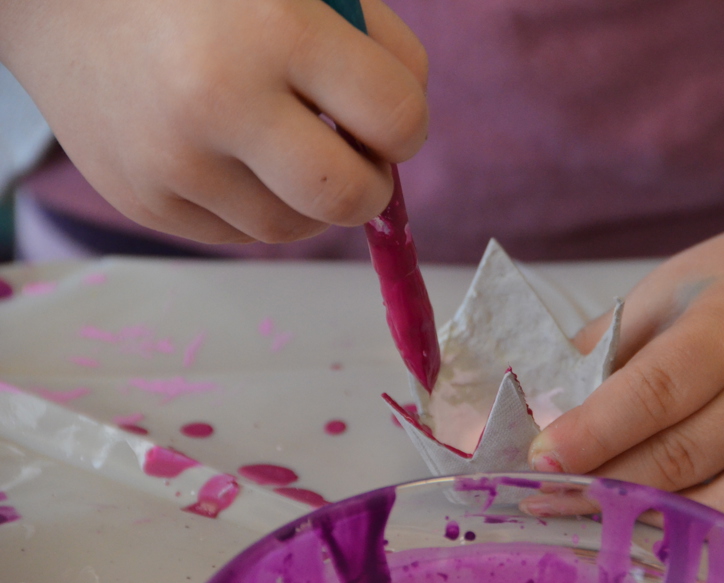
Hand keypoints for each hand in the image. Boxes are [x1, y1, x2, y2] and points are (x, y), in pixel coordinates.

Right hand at [0, 0, 427, 242]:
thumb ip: (374, 42)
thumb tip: (405, 130)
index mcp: (275, 31)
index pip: (396, 121)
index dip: (407, 124)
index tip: (389, 115)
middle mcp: (219, 105)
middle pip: (348, 198)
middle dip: (370, 183)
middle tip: (355, 156)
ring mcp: (173, 164)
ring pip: (292, 230)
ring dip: (312, 201)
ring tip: (290, 151)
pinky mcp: (142, 201)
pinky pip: (235, 235)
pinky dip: (256, 206)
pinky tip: (236, 159)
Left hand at [527, 203, 723, 572]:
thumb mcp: (677, 285)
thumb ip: (610, 345)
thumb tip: (543, 408)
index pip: (655, 392)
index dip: (592, 433)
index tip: (540, 460)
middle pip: (685, 459)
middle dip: (606, 488)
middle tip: (549, 502)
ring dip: (663, 529)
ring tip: (607, 528)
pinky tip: (705, 554)